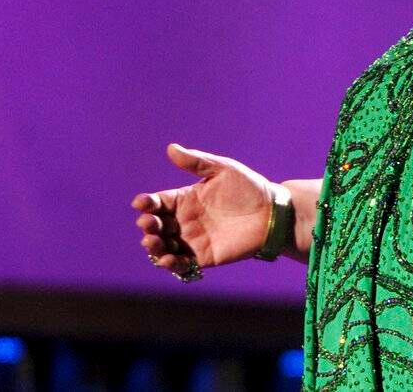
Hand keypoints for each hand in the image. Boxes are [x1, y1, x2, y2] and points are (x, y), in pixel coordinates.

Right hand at [132, 143, 279, 274]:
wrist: (272, 211)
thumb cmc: (249, 187)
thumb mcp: (223, 169)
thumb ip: (197, 162)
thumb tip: (171, 148)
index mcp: (186, 198)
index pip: (158, 202)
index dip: (147, 203)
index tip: (140, 203)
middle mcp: (185, 220)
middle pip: (157, 225)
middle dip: (148, 225)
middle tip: (147, 223)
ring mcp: (193, 239)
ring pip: (164, 246)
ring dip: (154, 246)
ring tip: (153, 241)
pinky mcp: (203, 256)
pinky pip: (182, 264)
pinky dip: (171, 264)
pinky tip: (167, 259)